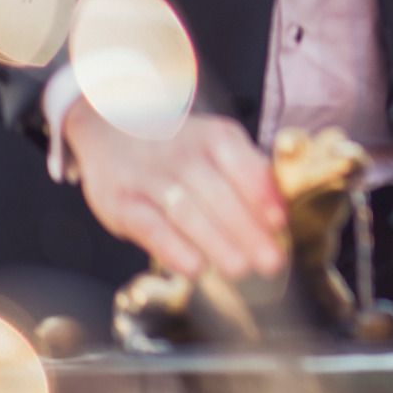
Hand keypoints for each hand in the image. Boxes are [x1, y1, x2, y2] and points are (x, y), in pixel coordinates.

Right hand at [64, 99, 286, 280]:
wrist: (112, 123)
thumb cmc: (177, 144)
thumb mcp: (217, 142)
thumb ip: (249, 170)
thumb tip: (280, 209)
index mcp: (215, 138)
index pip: (243, 165)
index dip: (262, 195)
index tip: (280, 223)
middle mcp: (184, 155)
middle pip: (218, 194)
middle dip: (247, 230)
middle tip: (270, 261)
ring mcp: (150, 178)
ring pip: (187, 212)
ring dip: (216, 242)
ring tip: (240, 269)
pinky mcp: (121, 202)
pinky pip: (149, 226)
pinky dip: (172, 248)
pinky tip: (194, 268)